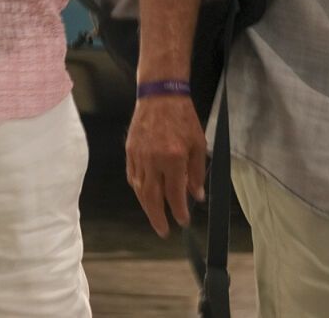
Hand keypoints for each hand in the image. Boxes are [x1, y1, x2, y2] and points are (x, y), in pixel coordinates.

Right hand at [124, 94, 206, 236]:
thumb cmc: (183, 119)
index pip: (174, 194)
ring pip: (139, 189)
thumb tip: (196, 196)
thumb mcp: (198, 145)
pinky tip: (145, 195)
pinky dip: (138, 189)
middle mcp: (153, 160)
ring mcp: (138, 156)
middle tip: (163, 231)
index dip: (179, 211)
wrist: (160, 96)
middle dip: (157, 217)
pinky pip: (132, 176)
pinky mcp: (130, 150)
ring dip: (147, 206)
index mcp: (172, 158)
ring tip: (155, 216)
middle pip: (152, 197)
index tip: (183, 221)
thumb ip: (197, 173)